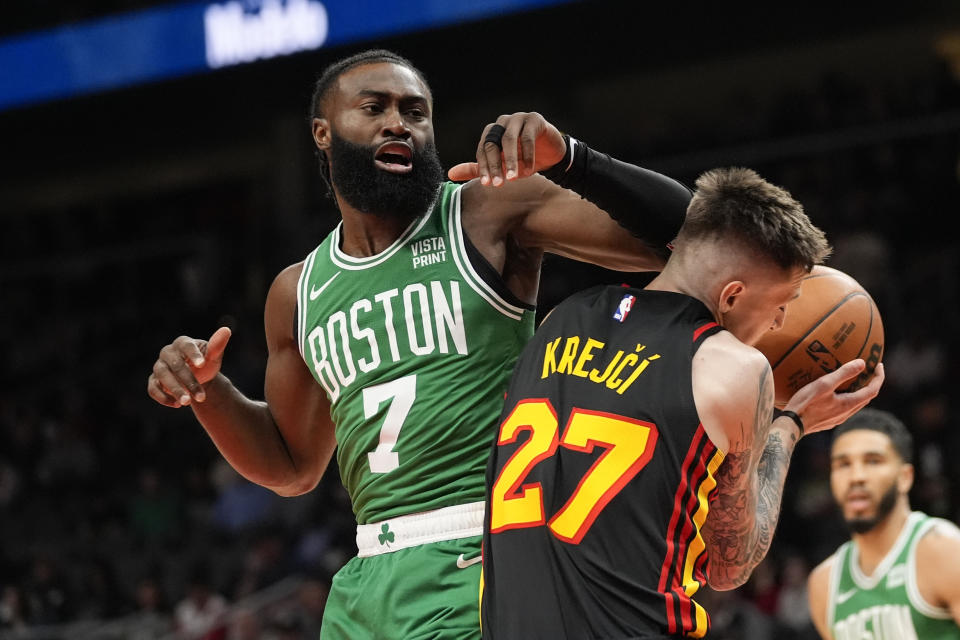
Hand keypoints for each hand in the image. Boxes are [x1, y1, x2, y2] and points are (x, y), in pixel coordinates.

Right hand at [147, 327, 231, 406]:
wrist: (198, 377)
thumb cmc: (206, 363)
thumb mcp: (214, 356)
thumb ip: (217, 346)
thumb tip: (226, 330)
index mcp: (182, 343)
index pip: (186, 346)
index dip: (193, 354)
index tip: (203, 364)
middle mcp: (168, 353)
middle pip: (175, 365)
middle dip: (189, 381)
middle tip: (201, 396)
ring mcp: (159, 366)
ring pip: (163, 377)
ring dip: (175, 390)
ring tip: (188, 402)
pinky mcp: (154, 381)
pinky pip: (153, 389)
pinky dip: (163, 397)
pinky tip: (177, 405)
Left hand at [447, 112, 565, 185]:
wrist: (551, 155)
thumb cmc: (523, 160)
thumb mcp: (500, 167)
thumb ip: (478, 169)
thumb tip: (451, 174)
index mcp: (491, 133)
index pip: (483, 150)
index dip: (484, 168)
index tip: (487, 185)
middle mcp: (502, 123)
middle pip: (493, 143)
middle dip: (495, 165)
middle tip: (499, 185)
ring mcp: (519, 118)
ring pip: (509, 139)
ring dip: (511, 160)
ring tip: (514, 178)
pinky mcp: (535, 119)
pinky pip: (527, 137)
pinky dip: (528, 155)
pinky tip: (530, 170)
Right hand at [784, 360, 884, 435]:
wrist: (792, 424)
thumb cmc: (806, 403)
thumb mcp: (824, 384)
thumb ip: (844, 373)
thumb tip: (862, 363)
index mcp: (849, 404)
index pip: (873, 390)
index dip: (879, 377)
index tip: (879, 365)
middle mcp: (847, 413)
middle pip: (866, 398)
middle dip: (871, 384)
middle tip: (869, 371)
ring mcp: (837, 419)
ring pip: (856, 404)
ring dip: (859, 392)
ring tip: (854, 381)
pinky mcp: (828, 421)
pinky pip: (844, 408)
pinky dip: (847, 398)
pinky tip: (835, 394)